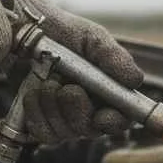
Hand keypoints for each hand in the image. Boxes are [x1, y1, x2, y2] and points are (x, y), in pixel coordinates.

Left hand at [8, 0, 143, 142]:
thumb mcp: (93, 38)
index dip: (114, 122)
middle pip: (90, 130)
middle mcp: (88, 110)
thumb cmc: (65, 34)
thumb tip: (135, 80)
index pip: (120, 119)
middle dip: (78, 110)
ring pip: (65, 133)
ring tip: (48, 81)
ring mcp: (63, 119)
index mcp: (108, 93)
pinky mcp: (40, 122)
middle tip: (68, 88)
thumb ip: (114, 57)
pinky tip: (34, 92)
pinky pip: (42, 131)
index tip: (103, 116)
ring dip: (54, 106)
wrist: (27, 30)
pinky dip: (36, 111)